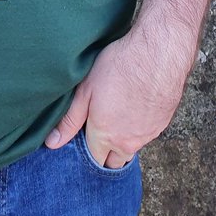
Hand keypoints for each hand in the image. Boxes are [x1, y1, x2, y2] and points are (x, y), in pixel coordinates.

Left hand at [44, 17, 192, 167]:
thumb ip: (69, 120)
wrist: (158, 53)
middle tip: (98, 131)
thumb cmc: (120, 66)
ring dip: (122, 141)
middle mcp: (127, 142)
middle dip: (104, 153)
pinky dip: (139, 128)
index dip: (86, 152)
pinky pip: (146, 135)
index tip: (82, 137)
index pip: (93, 161)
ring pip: (131, 149)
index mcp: (105, 136)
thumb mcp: (85, 89)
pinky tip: (135, 107)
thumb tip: (52, 143)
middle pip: (113, 162)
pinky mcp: (162, 124)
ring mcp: (147, 135)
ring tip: (116, 117)